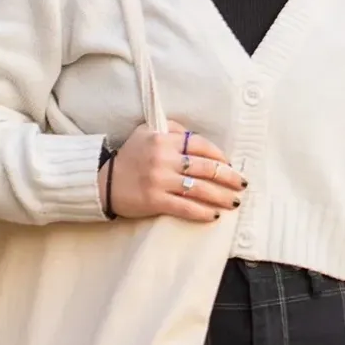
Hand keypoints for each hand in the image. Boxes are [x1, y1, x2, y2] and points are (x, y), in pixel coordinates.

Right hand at [98, 120, 246, 221]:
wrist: (103, 182)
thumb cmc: (129, 156)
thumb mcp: (146, 132)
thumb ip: (171, 129)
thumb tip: (194, 134)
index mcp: (163, 139)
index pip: (200, 144)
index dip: (219, 155)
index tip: (229, 164)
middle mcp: (164, 158)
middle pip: (206, 167)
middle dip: (228, 177)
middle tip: (241, 184)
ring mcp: (160, 180)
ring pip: (200, 188)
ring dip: (221, 196)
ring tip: (234, 202)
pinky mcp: (155, 200)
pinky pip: (185, 206)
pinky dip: (202, 211)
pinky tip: (214, 214)